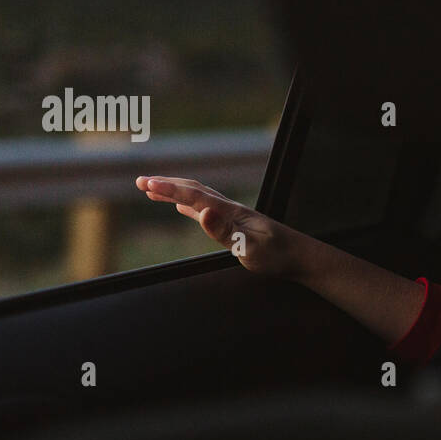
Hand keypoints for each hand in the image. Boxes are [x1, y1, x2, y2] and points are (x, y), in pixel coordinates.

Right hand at [134, 176, 303, 280]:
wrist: (301, 258)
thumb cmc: (278, 256)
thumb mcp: (250, 248)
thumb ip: (225, 231)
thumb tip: (202, 212)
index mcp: (231, 213)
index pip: (194, 196)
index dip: (169, 190)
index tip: (146, 184)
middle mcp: (230, 209)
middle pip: (193, 191)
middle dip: (166, 185)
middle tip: (139, 182)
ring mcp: (232, 216)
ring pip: (197, 198)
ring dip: (173, 192)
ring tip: (150, 190)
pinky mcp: (235, 225)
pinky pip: (205, 210)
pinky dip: (188, 205)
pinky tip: (181, 207)